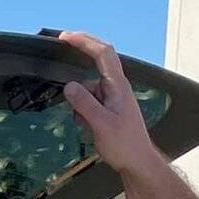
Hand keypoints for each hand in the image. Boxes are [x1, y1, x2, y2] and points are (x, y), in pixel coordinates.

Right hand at [58, 31, 163, 180]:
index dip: (85, 42)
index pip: (103, 54)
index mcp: (118, 86)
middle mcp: (115, 87)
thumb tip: (69, 85)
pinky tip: (89, 127)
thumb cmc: (124, 144)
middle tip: (61, 45)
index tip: (66, 37)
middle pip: (96, 62)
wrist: (136, 161)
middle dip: (80, 54)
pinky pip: (87, 103)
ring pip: (86, 89)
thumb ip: (84, 104)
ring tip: (88, 125)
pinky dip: (82, 113)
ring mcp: (111, 97)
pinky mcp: (107, 108)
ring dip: (79, 103)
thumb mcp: (101, 124)